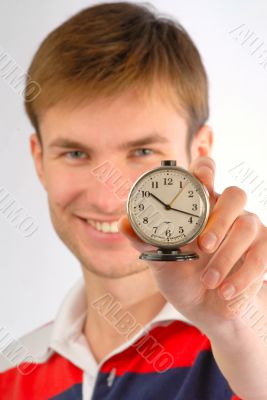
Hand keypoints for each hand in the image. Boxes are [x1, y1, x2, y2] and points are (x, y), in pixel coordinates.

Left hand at [118, 156, 266, 333]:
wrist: (207, 309)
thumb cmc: (183, 277)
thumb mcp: (160, 259)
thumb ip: (144, 240)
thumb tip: (122, 222)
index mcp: (200, 206)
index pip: (206, 172)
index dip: (205, 169)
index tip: (200, 179)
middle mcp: (226, 212)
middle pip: (235, 194)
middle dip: (220, 218)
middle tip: (202, 245)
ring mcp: (248, 229)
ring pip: (248, 225)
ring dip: (227, 256)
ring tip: (208, 281)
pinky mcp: (263, 251)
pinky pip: (261, 256)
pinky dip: (243, 277)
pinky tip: (226, 292)